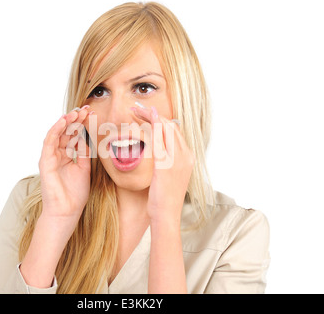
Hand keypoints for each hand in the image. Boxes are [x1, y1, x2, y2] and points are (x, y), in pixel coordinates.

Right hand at [39, 106, 92, 222]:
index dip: (82, 124)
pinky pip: (49, 142)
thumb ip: (83, 153)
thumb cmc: (75, 194)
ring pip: (57, 134)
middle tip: (85, 109)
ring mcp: (50, 157)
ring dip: (66, 122)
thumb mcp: (84, 168)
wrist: (67, 211)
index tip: (92, 114)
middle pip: (66, 132)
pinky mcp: (45, 162)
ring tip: (76, 112)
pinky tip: (63, 121)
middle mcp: (57, 154)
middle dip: (75, 120)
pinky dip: (56, 130)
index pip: (73, 135)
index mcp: (66, 156)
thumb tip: (87, 138)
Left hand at [131, 106, 194, 223]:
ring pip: (165, 128)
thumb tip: (159, 151)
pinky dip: (151, 125)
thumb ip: (167, 162)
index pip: (175, 130)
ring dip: (149, 116)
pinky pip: (159, 139)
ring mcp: (178, 159)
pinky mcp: (166, 165)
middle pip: (170, 125)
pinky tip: (142, 118)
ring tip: (135, 111)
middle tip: (137, 108)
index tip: (146, 114)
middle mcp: (185, 155)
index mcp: (187, 157)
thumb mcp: (169, 177)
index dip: (160, 119)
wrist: (167, 216)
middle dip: (153, 114)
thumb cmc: (165, 199)